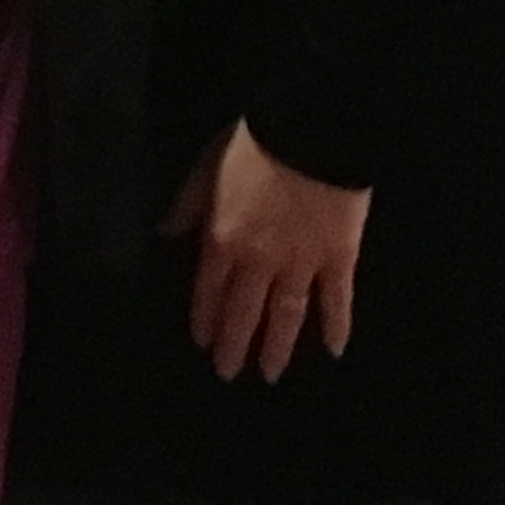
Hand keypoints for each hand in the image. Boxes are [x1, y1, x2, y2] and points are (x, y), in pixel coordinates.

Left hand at [161, 120, 370, 381]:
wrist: (310, 131)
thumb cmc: (253, 143)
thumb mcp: (206, 168)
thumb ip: (188, 206)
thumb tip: (166, 235)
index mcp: (223, 238)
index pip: (209, 289)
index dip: (206, 318)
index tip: (203, 344)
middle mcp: (258, 261)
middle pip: (244, 311)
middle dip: (235, 345)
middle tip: (229, 373)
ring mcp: (301, 263)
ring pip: (286, 315)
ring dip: (278, 347)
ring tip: (271, 374)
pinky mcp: (339, 257)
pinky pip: (336, 299)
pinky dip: (337, 325)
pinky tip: (335, 350)